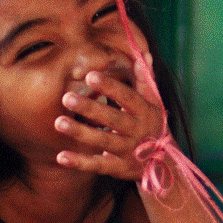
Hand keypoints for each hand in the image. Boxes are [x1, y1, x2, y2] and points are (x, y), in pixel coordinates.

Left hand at [54, 66, 165, 180]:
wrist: (164, 163)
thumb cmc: (152, 125)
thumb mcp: (154, 103)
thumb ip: (145, 80)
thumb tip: (142, 54)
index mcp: (145, 112)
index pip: (127, 97)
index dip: (110, 87)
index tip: (90, 75)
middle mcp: (137, 131)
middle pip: (113, 119)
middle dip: (90, 108)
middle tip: (66, 98)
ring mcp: (128, 151)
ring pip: (103, 141)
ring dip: (81, 133)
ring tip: (58, 123)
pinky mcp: (119, 168)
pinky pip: (98, 166)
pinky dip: (80, 163)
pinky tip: (61, 156)